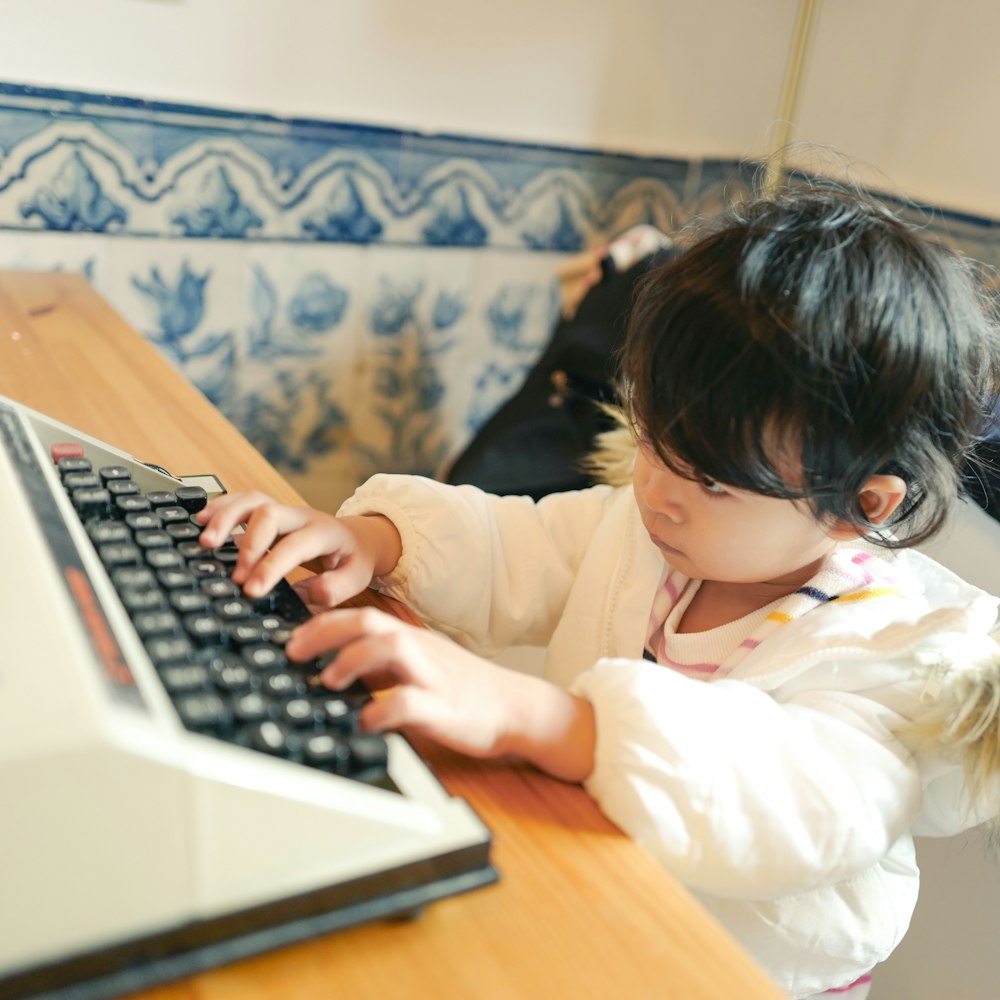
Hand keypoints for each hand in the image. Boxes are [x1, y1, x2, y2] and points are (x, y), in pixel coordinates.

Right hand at [196, 492, 401, 607]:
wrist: (357, 538)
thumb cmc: (353, 559)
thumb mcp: (355, 578)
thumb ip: (335, 589)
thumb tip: (313, 592)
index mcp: (325, 533)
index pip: (295, 545)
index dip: (271, 566)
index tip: (252, 590)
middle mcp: (302, 516)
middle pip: (270, 514)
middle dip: (248, 544)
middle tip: (234, 576)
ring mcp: (284, 511)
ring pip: (252, 501)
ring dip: (225, 518)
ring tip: (206, 541)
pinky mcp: (269, 512)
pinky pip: (243, 500)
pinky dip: (221, 507)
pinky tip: (201, 519)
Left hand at [288, 607, 596, 781]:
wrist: (515, 707)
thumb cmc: (461, 690)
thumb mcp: (420, 667)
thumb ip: (383, 665)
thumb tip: (333, 669)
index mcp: (410, 639)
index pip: (361, 616)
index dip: (323, 622)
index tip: (290, 638)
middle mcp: (419, 650)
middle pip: (369, 623)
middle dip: (327, 632)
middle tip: (294, 652)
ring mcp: (432, 676)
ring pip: (392, 648)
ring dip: (354, 659)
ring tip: (327, 680)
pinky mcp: (445, 707)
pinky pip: (411, 702)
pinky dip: (384, 708)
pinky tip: (364, 721)